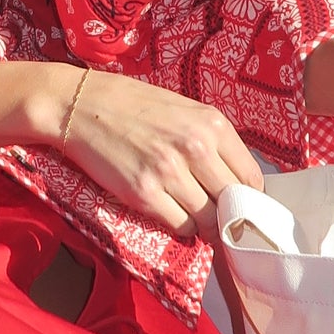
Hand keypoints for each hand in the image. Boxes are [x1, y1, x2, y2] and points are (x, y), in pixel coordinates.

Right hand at [61, 70, 264, 239]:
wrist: (82, 105)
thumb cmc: (134, 106)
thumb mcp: (185, 111)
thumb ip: (213, 142)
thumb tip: (236, 182)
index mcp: (212, 123)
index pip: (251, 178)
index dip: (247, 198)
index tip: (238, 204)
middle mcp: (196, 147)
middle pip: (232, 203)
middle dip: (227, 215)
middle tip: (216, 217)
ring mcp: (170, 171)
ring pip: (208, 220)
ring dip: (203, 224)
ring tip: (191, 214)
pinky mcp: (144, 193)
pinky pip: (180, 226)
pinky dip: (180, 227)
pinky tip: (171, 213)